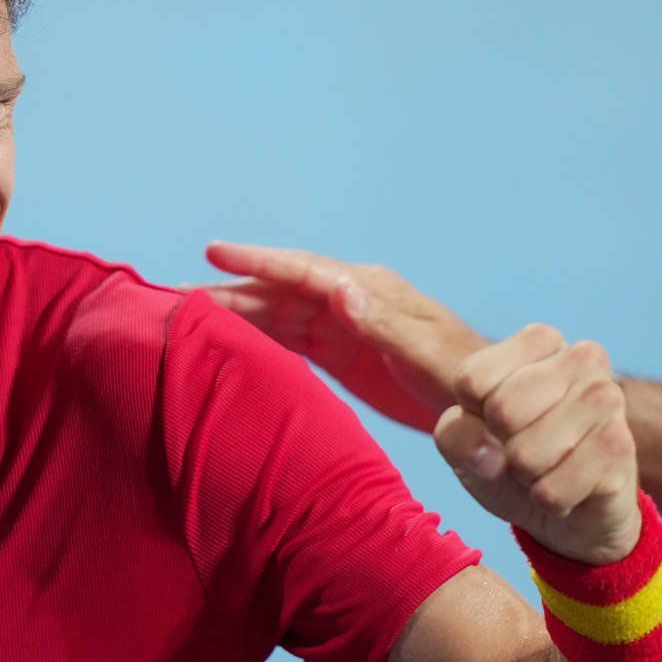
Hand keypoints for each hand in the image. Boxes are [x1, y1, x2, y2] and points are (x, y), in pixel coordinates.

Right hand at [196, 242, 487, 431]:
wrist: (484, 408)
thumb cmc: (463, 376)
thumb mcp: (426, 351)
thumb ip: (383, 322)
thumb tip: (339, 289)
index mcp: (368, 290)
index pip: (303, 270)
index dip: (258, 261)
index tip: (214, 252)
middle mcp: (349, 300)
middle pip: (279, 290)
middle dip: (230, 288)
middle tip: (176, 292)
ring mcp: (342, 327)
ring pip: (277, 314)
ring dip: (236, 312)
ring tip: (189, 315)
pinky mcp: (339, 355)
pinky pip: (288, 340)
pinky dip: (256, 337)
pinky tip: (227, 341)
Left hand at [435, 324, 641, 564]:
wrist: (572, 509)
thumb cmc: (511, 459)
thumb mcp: (465, 442)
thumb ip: (456, 435)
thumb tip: (492, 457)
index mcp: (541, 341)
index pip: (472, 380)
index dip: (472, 415)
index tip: (495, 421)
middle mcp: (582, 358)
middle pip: (502, 410)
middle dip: (503, 446)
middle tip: (524, 449)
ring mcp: (607, 398)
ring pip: (527, 454)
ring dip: (528, 476)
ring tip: (549, 467)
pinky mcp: (620, 446)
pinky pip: (554, 489)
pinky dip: (549, 500)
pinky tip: (571, 487)